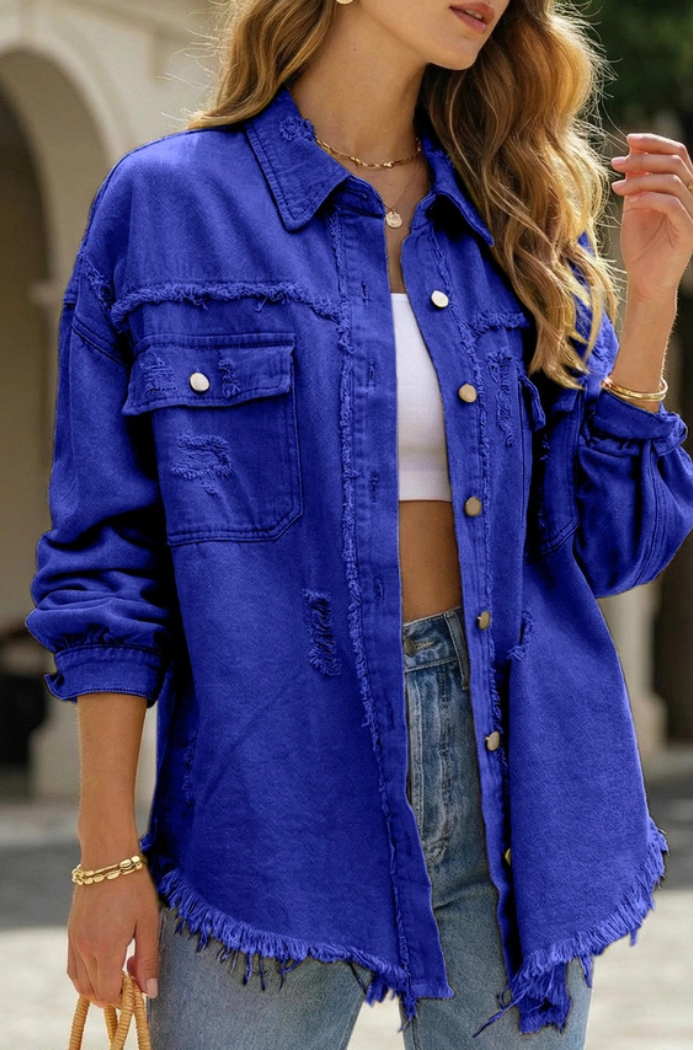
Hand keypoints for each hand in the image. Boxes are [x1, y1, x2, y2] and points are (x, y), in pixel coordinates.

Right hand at [67, 865, 159, 1008]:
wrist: (107, 857)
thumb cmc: (133, 886)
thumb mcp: (147, 922)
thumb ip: (148, 959)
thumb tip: (149, 992)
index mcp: (105, 947)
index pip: (107, 993)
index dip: (123, 999)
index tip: (138, 988)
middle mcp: (84, 948)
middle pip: (92, 991)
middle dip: (113, 993)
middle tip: (133, 977)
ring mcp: (74, 940)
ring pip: (80, 982)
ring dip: (98, 986)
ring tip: (120, 970)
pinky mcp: (70, 933)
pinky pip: (73, 966)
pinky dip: (86, 975)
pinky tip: (105, 962)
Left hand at [610, 132, 692, 301]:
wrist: (645, 281)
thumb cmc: (640, 246)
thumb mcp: (634, 206)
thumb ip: (637, 179)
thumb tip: (632, 146)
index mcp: (682, 188)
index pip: (677, 153)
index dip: (655, 142)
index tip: (628, 139)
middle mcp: (693, 197)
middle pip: (675, 161)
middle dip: (643, 158)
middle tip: (616, 163)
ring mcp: (694, 213)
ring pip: (673, 180)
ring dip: (641, 179)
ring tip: (617, 188)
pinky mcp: (689, 230)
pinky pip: (672, 203)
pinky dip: (649, 198)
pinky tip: (630, 202)